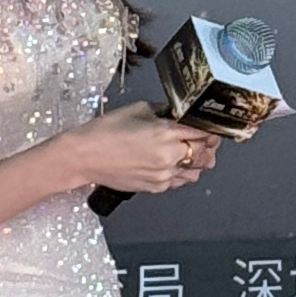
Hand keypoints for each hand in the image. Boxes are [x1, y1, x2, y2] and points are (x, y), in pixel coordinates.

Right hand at [72, 101, 222, 198]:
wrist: (84, 156)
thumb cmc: (106, 131)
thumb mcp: (139, 109)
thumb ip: (165, 112)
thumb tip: (180, 114)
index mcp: (166, 133)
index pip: (203, 132)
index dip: (210, 128)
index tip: (211, 125)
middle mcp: (168, 156)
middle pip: (204, 153)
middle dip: (207, 145)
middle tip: (204, 138)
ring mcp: (163, 175)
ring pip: (196, 170)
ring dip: (197, 161)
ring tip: (189, 152)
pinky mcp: (156, 187)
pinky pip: (180, 181)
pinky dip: (182, 173)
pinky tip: (174, 164)